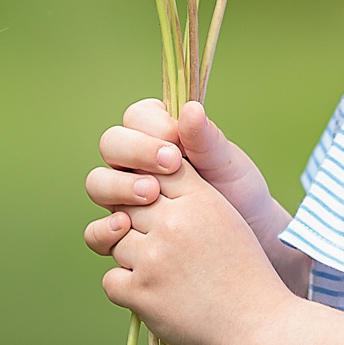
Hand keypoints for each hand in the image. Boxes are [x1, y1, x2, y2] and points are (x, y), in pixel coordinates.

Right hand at [83, 101, 297, 279]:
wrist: (247, 235)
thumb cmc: (235, 189)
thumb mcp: (225, 163)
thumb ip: (205, 139)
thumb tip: (190, 110)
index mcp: (157, 134)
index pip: (136, 117)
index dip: (151, 129)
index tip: (177, 147)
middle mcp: (134, 162)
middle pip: (111, 144)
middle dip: (134, 153)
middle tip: (168, 168)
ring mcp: (123, 196)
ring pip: (97, 183)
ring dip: (118, 186)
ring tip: (150, 195)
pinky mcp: (122, 232)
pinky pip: (96, 231)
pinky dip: (103, 229)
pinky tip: (123, 228)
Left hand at [100, 153, 294, 344]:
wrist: (259, 326)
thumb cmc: (246, 275)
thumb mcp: (227, 220)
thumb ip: (192, 198)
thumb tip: (147, 185)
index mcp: (199, 199)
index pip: (154, 171)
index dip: (150, 188)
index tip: (160, 207)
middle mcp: (173, 223)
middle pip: (128, 204)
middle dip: (139, 225)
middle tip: (163, 248)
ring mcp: (154, 258)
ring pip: (116, 242)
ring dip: (133, 259)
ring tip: (165, 275)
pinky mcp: (140, 292)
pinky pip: (111, 279)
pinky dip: (127, 290)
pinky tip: (154, 295)